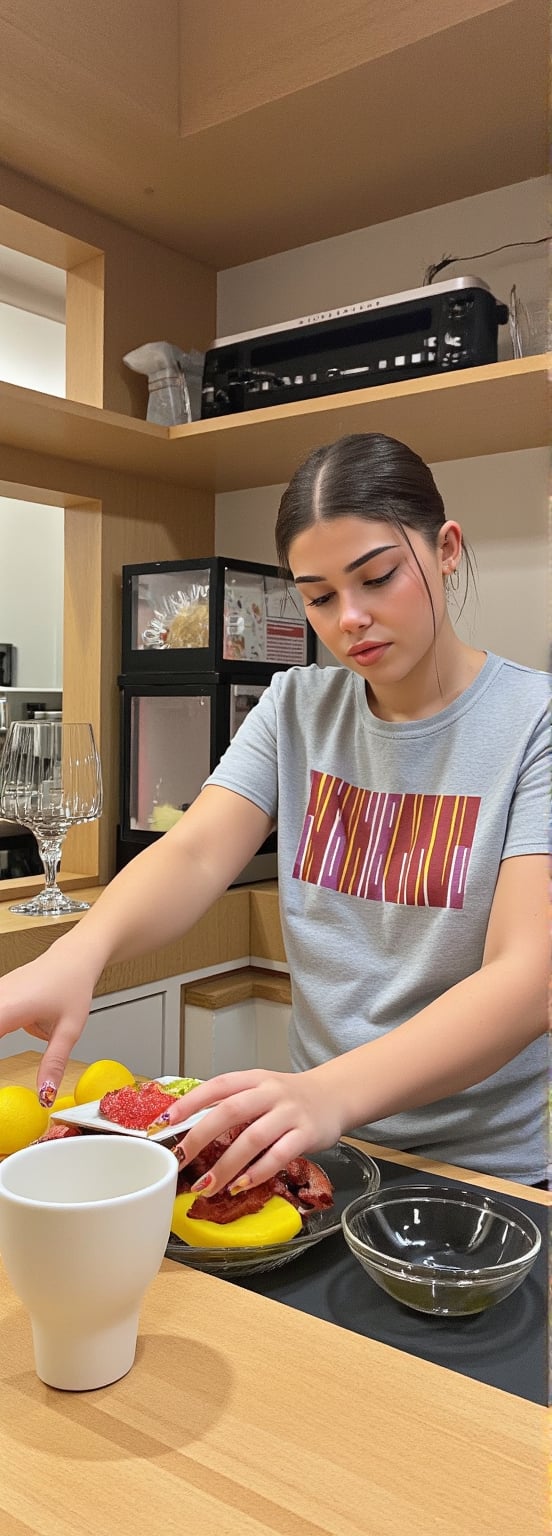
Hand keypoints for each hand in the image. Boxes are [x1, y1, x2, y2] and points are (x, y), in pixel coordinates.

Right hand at [0, 943, 95, 1104]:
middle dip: (1, 1050)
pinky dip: (3, 1025)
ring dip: (3, 1033)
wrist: (74, 956)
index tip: (1, 1079)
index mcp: (9, 1008)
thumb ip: (53, 1063)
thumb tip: (44, 1095)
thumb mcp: (69, 1029)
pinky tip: (23, 1025)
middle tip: (23, 1054)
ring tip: (40, 1026)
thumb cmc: (73, 985)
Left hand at [163, 1065, 344, 1194]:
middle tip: (179, 1161)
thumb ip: (231, 1103)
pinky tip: (240, 1186)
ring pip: (252, 1138)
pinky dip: (257, 1172)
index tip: (164, 1122)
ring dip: (225, 1165)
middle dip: (199, 1139)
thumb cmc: (289, 1098)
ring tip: (206, 1186)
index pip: (216, 1086)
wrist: (335, 1095)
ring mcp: (289, 1113)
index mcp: (253, 1079)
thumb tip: (188, 1125)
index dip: (188, 1103)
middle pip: (229, 1112)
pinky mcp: (307, 1134)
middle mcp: (270, 1092)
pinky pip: (279, 1155)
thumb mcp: (259, 1090)